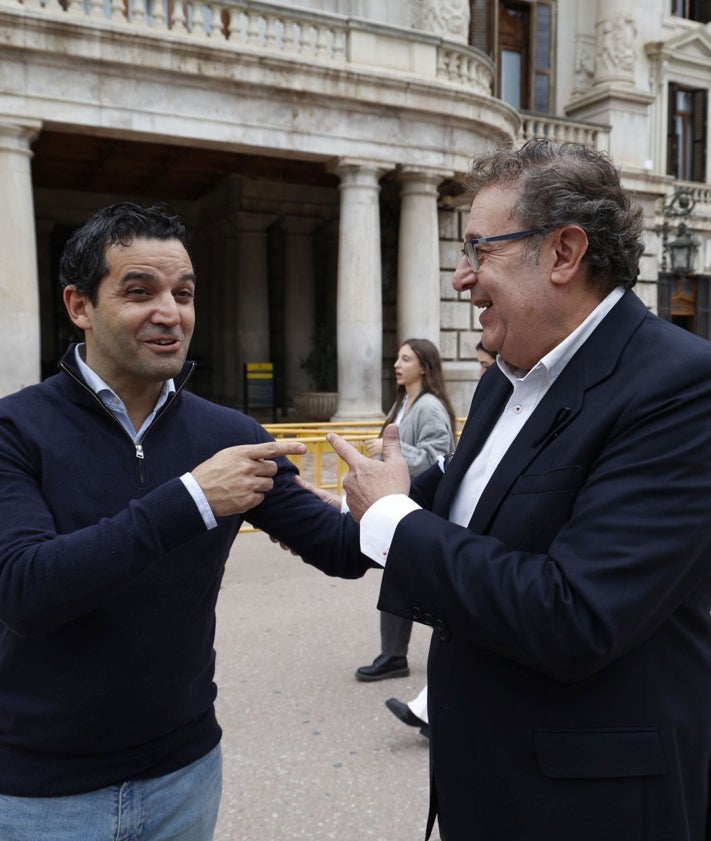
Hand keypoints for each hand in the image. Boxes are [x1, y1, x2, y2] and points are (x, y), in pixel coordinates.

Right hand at [191, 440, 306, 516]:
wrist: (196, 494)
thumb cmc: (210, 473)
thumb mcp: (226, 455)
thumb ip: (245, 454)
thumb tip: (262, 455)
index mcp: (242, 453)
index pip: (271, 448)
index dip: (289, 447)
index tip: (304, 448)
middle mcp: (247, 467)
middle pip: (272, 469)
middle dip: (267, 472)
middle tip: (253, 475)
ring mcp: (248, 484)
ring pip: (268, 484)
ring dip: (261, 485)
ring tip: (243, 486)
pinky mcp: (248, 500)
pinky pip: (261, 498)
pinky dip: (254, 498)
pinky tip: (240, 496)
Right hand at [268, 475, 341, 555]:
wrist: (350, 515)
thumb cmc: (334, 504)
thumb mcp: (319, 496)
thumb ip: (306, 489)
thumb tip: (294, 477)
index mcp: (299, 514)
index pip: (281, 520)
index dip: (273, 525)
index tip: (267, 525)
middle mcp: (302, 526)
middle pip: (282, 534)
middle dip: (277, 537)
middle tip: (276, 538)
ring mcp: (307, 536)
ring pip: (291, 544)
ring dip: (287, 545)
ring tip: (287, 544)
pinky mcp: (315, 544)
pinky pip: (304, 551)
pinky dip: (298, 551)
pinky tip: (297, 550)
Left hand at [327, 424, 409, 521]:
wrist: (390, 518)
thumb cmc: (395, 488)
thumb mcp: (397, 463)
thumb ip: (392, 444)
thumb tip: (393, 426)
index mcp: (358, 465)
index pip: (344, 449)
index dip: (337, 441)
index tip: (329, 436)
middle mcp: (349, 479)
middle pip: (358, 473)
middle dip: (369, 476)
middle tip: (385, 483)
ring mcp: (349, 496)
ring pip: (358, 488)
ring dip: (368, 490)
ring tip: (384, 497)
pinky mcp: (351, 510)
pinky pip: (359, 503)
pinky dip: (367, 503)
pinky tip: (378, 507)